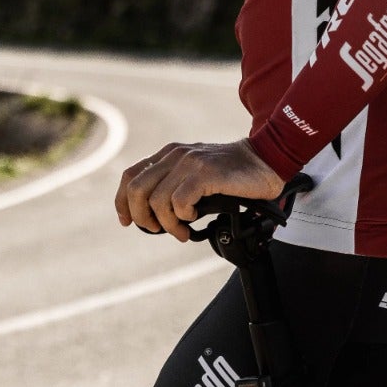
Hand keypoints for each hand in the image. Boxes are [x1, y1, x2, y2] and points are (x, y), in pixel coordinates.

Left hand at [114, 139, 283, 241]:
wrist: (265, 160)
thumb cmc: (232, 175)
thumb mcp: (195, 174)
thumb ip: (174, 184)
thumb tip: (152, 216)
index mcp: (168, 154)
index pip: (129, 175)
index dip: (122, 202)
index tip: (127, 221)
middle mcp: (174, 155)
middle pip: (135, 189)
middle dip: (142, 218)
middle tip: (159, 230)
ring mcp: (189, 162)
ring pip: (157, 201)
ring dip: (167, 224)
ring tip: (183, 231)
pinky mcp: (205, 173)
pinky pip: (179, 201)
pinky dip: (183, 216)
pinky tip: (195, 217)